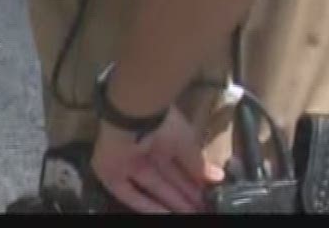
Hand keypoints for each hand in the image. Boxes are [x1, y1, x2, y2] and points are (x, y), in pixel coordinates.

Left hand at [90, 106, 224, 212]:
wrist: (135, 114)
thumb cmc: (164, 122)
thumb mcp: (187, 144)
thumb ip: (198, 164)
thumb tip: (217, 178)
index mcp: (162, 137)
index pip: (179, 165)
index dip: (193, 182)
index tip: (207, 195)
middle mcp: (145, 148)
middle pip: (166, 178)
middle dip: (183, 195)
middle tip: (200, 208)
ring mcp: (127, 160)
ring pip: (150, 186)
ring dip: (169, 201)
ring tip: (188, 214)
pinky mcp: (110, 171)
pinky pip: (129, 193)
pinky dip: (146, 205)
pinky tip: (164, 214)